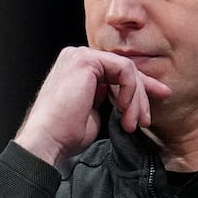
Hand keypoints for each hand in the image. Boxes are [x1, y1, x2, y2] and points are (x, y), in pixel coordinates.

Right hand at [14, 46, 170, 167]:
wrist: (48, 140)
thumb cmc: (65, 134)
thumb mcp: (94, 113)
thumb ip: (107, 98)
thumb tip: (127, 97)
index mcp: (77, 69)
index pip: (115, 73)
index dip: (138, 90)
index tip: (148, 110)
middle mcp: (77, 58)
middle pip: (124, 69)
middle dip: (142, 94)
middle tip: (146, 120)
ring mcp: (80, 56)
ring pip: (127, 69)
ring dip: (136, 98)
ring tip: (133, 122)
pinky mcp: (86, 60)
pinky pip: (124, 69)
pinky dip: (130, 90)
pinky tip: (124, 109)